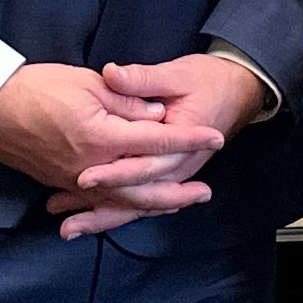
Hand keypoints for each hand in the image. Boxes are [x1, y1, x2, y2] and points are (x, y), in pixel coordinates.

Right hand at [0, 61, 224, 232]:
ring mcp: (74, 180)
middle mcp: (91, 167)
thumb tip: (158, 116)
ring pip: (122, 203)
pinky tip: (135, 210)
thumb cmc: (37, 87)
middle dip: (178, 191)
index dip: (189, 139)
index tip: (216, 138)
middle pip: (144, 188)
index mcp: (101, 137)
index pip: (156, 140)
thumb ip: (127, 101)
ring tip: (180, 206)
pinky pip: (98, 204)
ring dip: (154, 206)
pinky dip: (121, 210)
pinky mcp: (61, 184)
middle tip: (206, 193)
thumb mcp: (87, 82)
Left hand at [32, 52, 270, 238]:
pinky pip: (140, 202)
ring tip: (68, 228)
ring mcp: (172, 174)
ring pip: (136, 205)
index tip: (84, 177)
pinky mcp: (166, 175)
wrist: (239, 91)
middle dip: (100, 206)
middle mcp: (177, 166)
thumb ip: (143, 79)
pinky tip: (88, 219)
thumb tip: (112, 75)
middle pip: (136, 194)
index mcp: (181, 144)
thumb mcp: (178, 74)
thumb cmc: (209, 81)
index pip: (144, 164)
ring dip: (102, 217)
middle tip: (64, 212)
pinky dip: (114, 213)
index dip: (113, 172)